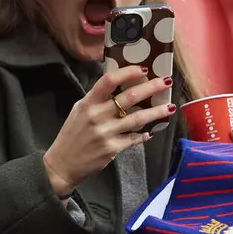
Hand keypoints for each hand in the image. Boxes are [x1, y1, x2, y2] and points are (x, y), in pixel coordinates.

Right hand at [44, 66, 176, 196]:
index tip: (143, 69)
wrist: (62, 163)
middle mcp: (97, 115)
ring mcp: (106, 132)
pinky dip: (145, 134)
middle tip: (166, 82)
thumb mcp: (78, 111)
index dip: (127, 73)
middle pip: (129, 97)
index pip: (108, 81)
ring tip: (170, 107)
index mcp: (87, 103)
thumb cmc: (71, 134)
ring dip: (156, 112)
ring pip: (138, 118)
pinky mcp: (113, 148)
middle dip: (151, 88)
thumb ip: (96, 100)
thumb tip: (119, 87)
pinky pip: (135, 138)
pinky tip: (153, 130)